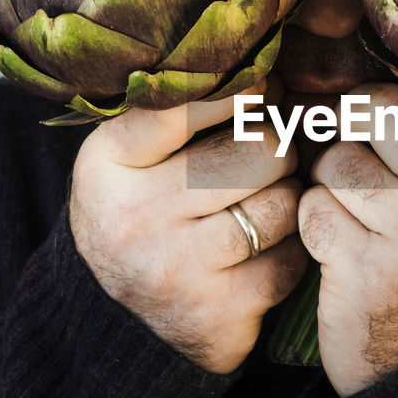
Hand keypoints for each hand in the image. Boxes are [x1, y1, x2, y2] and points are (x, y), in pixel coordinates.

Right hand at [69, 81, 307, 372]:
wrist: (116, 321)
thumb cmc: (143, 212)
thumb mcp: (133, 156)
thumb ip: (181, 113)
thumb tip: (269, 76)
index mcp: (106, 164)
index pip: (185, 106)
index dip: (239, 92)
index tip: (262, 90)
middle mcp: (134, 217)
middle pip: (256, 153)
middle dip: (275, 151)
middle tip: (268, 160)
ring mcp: (174, 270)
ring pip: (280, 206)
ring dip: (287, 202)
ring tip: (265, 204)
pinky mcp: (215, 315)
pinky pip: (290, 261)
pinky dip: (291, 253)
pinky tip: (266, 251)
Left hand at [298, 80, 397, 395]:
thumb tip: (386, 53)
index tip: (397, 62)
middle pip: (381, 110)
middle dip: (353, 127)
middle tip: (362, 161)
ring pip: (338, 159)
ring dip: (330, 182)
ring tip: (357, 214)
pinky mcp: (366, 272)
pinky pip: (313, 208)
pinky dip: (314, 223)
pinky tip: (341, 247)